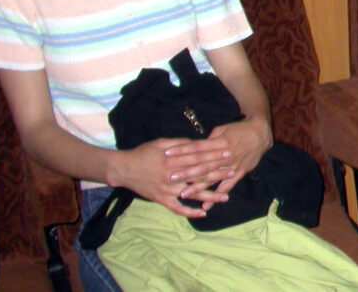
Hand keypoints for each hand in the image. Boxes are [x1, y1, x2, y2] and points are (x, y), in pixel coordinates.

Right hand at [108, 138, 232, 216]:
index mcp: (173, 160)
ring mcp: (167, 189)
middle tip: (233, 172)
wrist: (123, 169)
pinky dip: (190, 212)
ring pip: (192, 194)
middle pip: (199, 175)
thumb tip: (198, 143)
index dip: (214, 156)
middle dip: (218, 174)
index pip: (198, 158)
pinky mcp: (161, 200)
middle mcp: (172, 175)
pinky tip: (203, 213)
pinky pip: (177, 208)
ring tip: (226, 197)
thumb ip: (180, 144)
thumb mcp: (161, 143)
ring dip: (210, 196)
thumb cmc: (143, 153)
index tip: (228, 154)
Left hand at [172, 117, 273, 198]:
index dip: (182, 149)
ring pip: (212, 178)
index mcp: (220, 142)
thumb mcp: (223, 129)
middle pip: (203, 165)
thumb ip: (209, 140)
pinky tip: (206, 206)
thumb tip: (194, 147)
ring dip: (198, 187)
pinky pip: (226, 187)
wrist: (261, 134)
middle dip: (186, 172)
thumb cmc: (239, 129)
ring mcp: (232, 166)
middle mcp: (225, 155)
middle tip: (170, 177)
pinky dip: (216, 197)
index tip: (167, 153)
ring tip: (183, 194)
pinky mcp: (239, 173)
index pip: (197, 146)